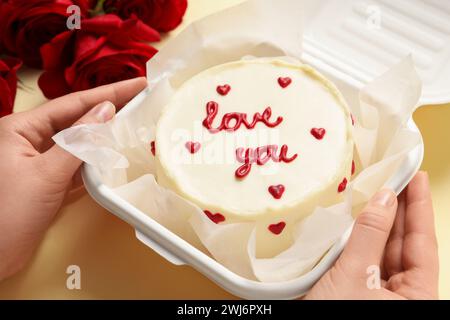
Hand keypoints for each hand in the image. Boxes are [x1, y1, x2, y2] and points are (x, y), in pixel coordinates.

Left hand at [0, 77, 146, 280]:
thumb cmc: (7, 212)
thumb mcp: (46, 173)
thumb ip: (79, 142)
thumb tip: (106, 110)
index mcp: (21, 129)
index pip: (72, 104)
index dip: (108, 93)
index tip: (137, 84)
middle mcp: (30, 140)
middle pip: (77, 120)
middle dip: (108, 109)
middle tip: (141, 99)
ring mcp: (40, 162)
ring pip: (79, 143)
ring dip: (104, 136)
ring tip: (134, 122)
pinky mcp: (49, 182)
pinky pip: (77, 164)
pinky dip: (97, 161)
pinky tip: (115, 154)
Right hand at [305, 172, 438, 299]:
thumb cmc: (331, 314)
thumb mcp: (354, 272)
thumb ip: (371, 234)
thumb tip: (385, 198)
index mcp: (416, 296)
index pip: (424, 243)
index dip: (421, 207)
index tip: (418, 176)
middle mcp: (402, 294)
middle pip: (404, 245)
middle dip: (398, 211)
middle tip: (395, 176)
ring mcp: (380, 292)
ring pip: (384, 251)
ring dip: (379, 223)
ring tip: (378, 192)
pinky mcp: (360, 291)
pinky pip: (366, 258)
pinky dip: (362, 238)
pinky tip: (361, 218)